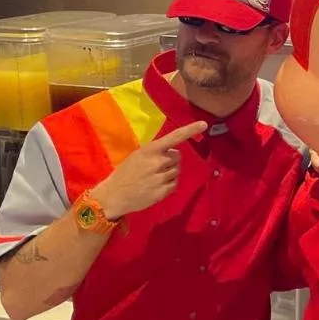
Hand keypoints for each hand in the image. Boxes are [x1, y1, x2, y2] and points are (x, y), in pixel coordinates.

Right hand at [91, 121, 207, 219]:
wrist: (114, 195)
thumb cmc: (126, 172)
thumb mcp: (138, 155)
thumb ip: (156, 152)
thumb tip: (174, 151)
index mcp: (150, 150)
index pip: (174, 137)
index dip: (190, 130)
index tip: (204, 124)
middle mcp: (158, 162)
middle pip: (177, 156)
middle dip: (171, 160)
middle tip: (156, 166)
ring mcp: (161, 177)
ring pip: (177, 170)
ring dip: (170, 172)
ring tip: (154, 177)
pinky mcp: (163, 191)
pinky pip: (175, 183)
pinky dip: (169, 184)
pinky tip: (156, 186)